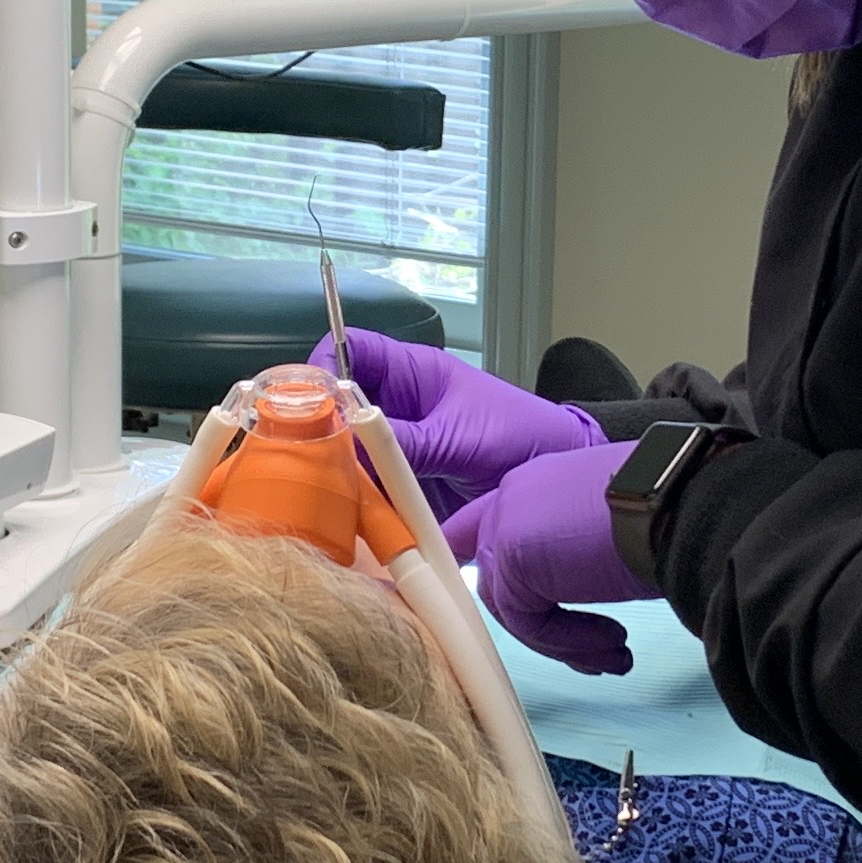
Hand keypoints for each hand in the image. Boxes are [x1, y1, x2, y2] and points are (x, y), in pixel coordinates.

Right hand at [323, 330, 605, 516]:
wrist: (558, 477)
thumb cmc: (521, 438)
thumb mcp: (460, 438)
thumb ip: (406, 441)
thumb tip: (347, 440)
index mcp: (412, 374)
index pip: (350, 350)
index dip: (322, 365)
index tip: (303, 398)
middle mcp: (397, 406)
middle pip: (337, 404)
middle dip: (317, 426)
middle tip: (303, 455)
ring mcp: (399, 446)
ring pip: (346, 449)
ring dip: (333, 468)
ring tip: (319, 490)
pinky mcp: (404, 483)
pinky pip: (367, 486)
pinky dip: (354, 499)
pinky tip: (344, 513)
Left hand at [444, 447, 654, 675]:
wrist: (681, 501)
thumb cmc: (670, 507)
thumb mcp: (618, 524)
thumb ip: (578, 546)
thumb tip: (576, 580)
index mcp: (541, 481)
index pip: (487, 525)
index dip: (495, 568)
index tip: (511, 608)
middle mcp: (517, 495)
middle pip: (499, 577)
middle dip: (542, 624)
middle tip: (594, 648)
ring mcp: (507, 524)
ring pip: (515, 606)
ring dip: (566, 640)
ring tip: (615, 652)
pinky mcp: (512, 558)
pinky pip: (530, 622)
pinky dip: (572, 642)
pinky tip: (614, 645)